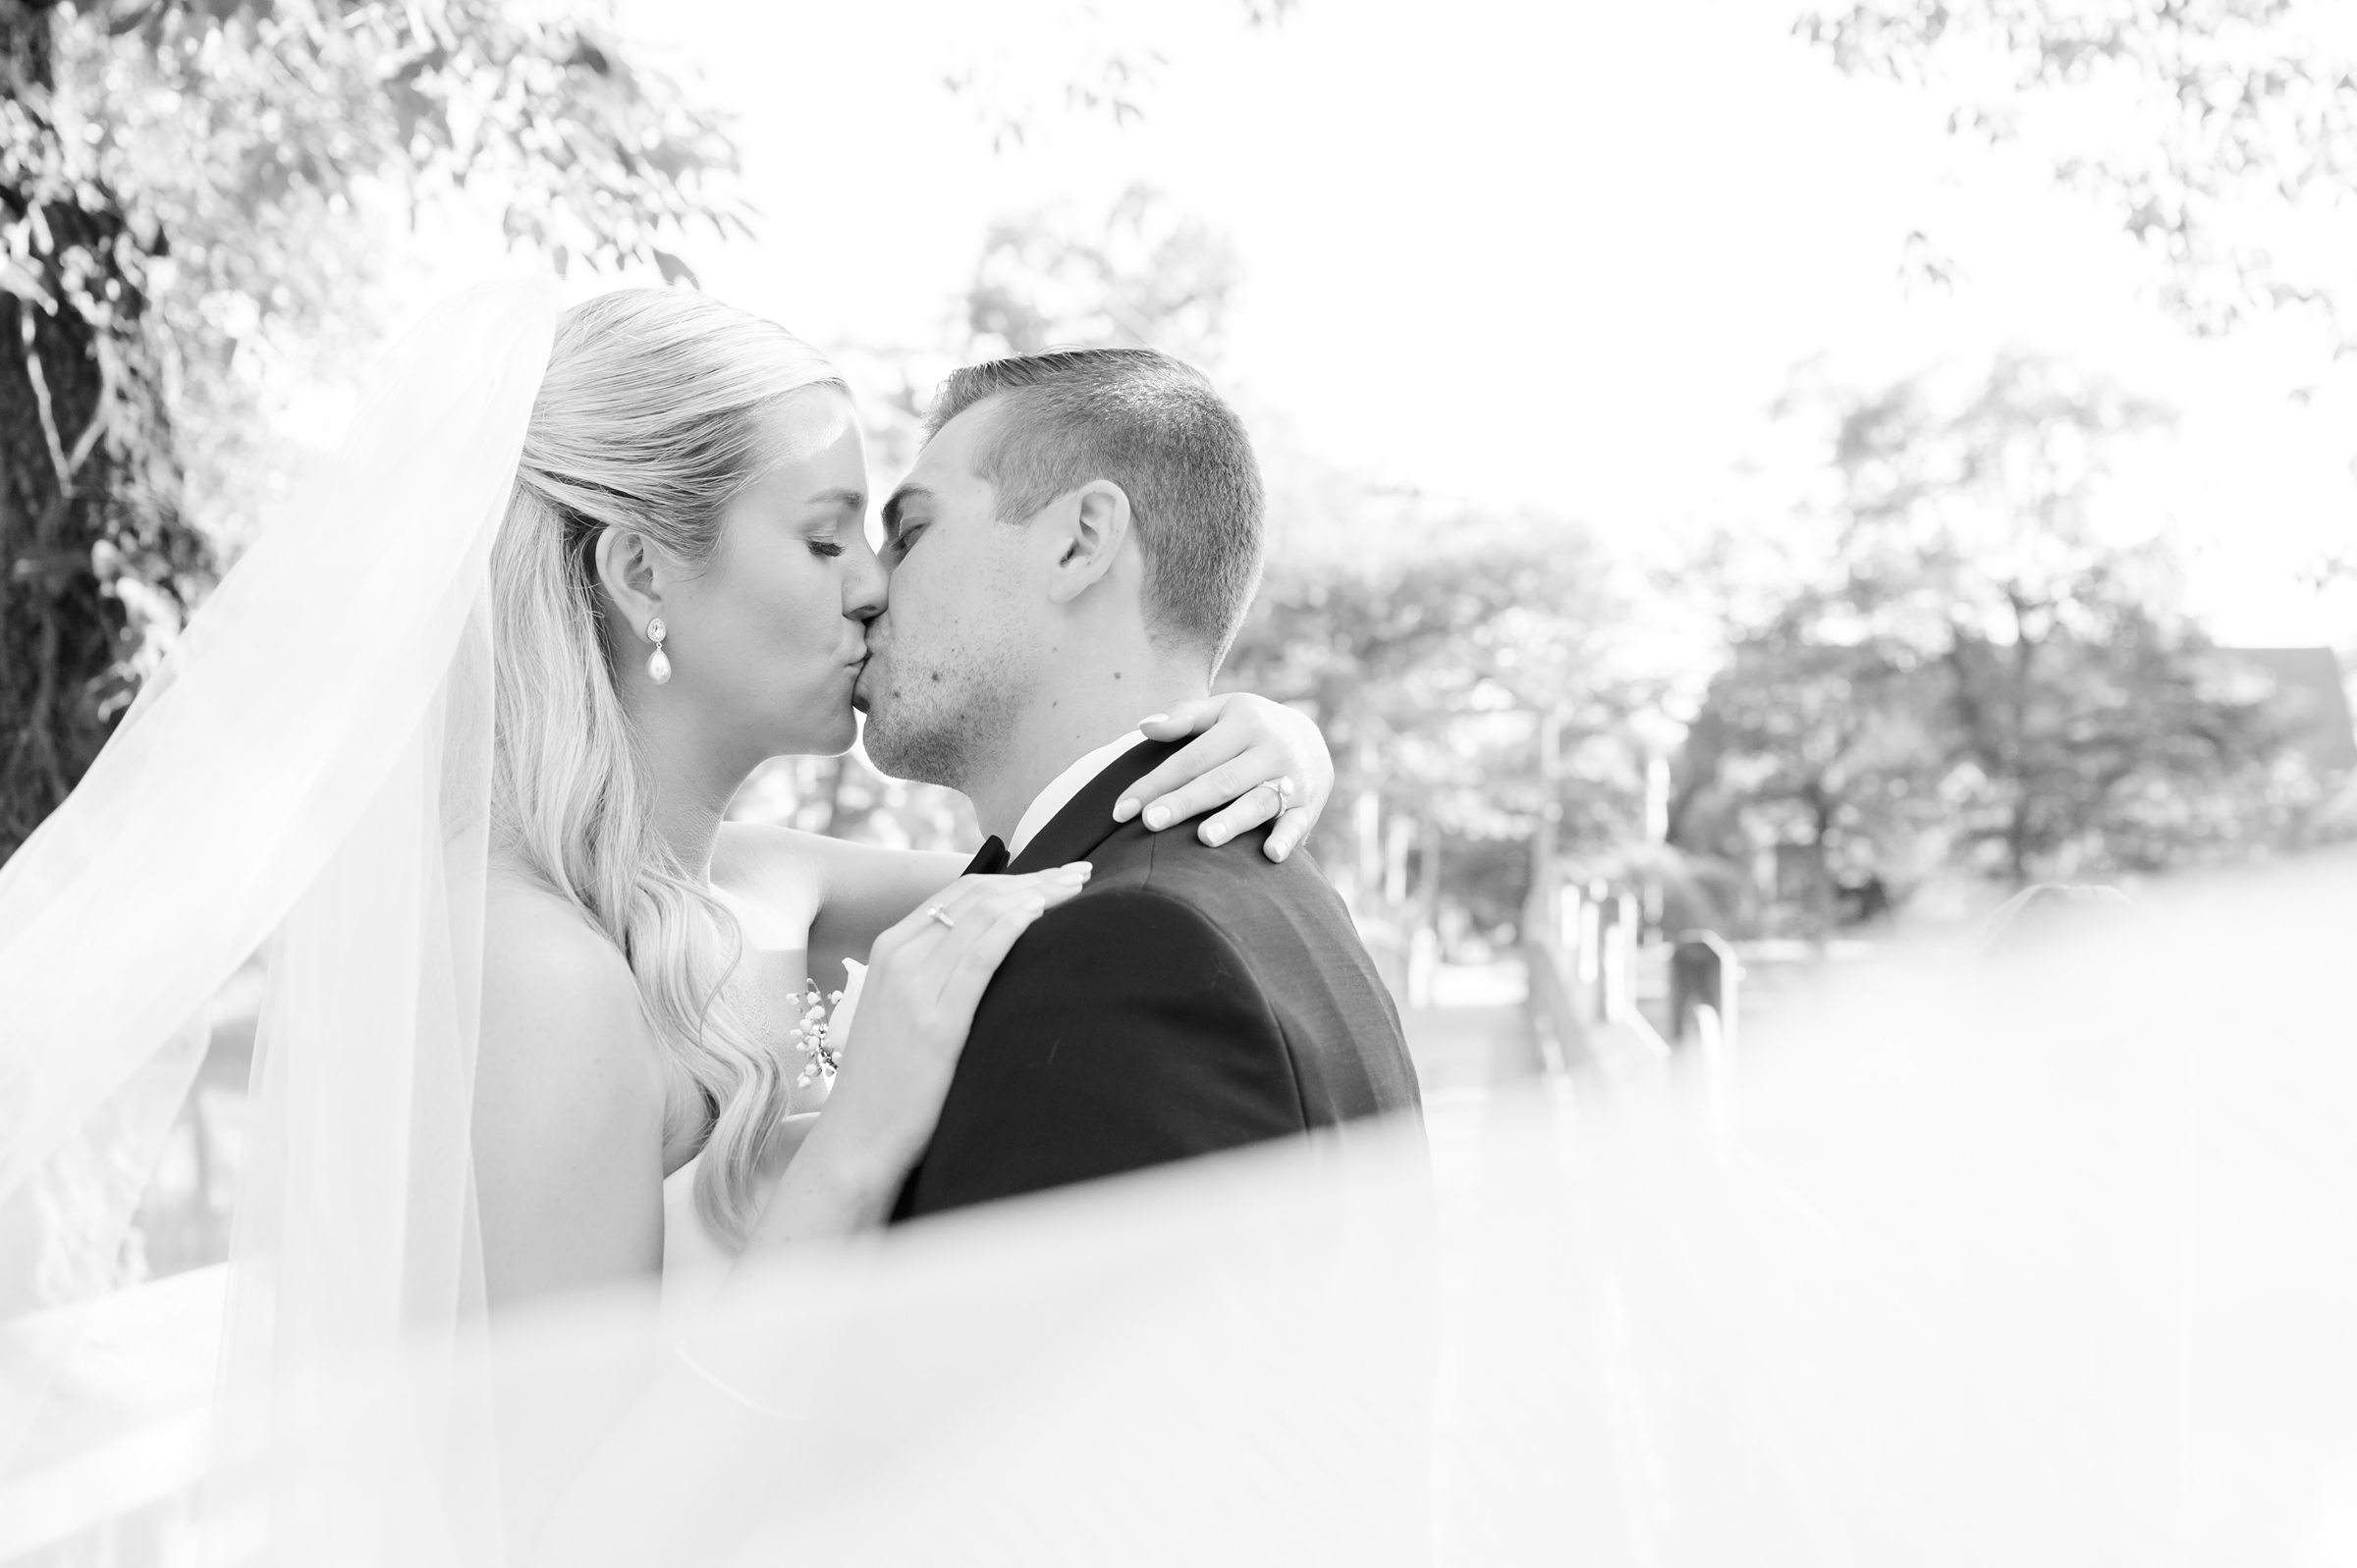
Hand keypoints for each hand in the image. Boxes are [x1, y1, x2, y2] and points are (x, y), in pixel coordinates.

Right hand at [814, 863, 1090, 1174]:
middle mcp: (899, 957)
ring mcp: (914, 987)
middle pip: (977, 895)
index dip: (1014, 875)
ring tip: (1077, 888)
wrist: (858, 1138)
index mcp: (890, 948)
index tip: (1056, 874)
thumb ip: (935, 972)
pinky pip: (981, 956)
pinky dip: (1014, 926)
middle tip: (1080, 873)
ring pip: (984, 916)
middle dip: (1035, 878)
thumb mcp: (901, 1008)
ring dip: (1038, 894)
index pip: (960, 891)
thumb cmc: (890, 1079)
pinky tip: (1042, 914)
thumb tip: (993, 947)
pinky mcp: (935, 1022)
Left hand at [1114, 693, 1332, 861]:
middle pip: (1221, 781)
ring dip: (1233, 821)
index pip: (1192, 758)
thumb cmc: (1252, 727)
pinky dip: (1287, 839)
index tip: (1122, 809)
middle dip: (1185, 803)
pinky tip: (1271, 855)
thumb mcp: (1223, 710)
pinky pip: (1298, 823)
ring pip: (1258, 802)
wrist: (1315, 739)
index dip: (1156, 783)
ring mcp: (1295, 778)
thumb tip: (1144, 726)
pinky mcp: (1311, 805)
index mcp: (1244, 723)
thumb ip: (1184, 717)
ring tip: (1205, 838)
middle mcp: (1271, 749)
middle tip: (1151, 822)